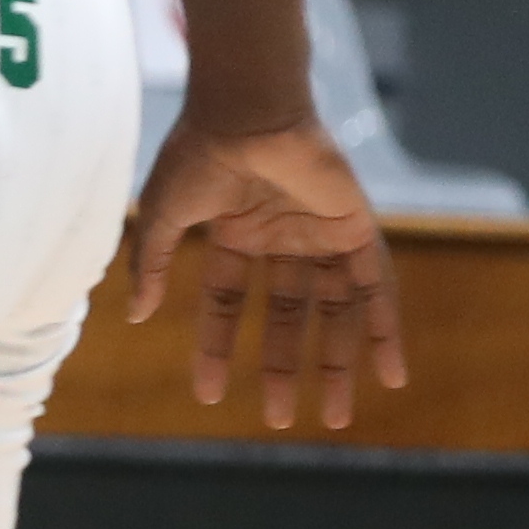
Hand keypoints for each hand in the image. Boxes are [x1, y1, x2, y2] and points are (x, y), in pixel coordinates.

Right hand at [122, 119, 407, 428]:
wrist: (247, 109)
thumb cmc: (200, 153)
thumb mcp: (163, 216)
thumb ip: (151, 265)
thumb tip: (137, 317)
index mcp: (236, 234)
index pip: (226, 303)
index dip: (216, 347)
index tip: (208, 394)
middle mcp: (282, 239)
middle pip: (286, 318)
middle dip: (282, 368)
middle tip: (278, 419)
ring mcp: (320, 235)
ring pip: (333, 312)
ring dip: (336, 363)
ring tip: (334, 415)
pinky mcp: (354, 229)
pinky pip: (376, 288)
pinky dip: (384, 329)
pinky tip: (390, 373)